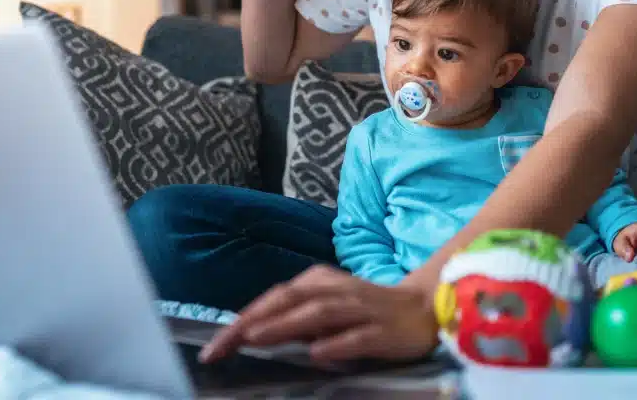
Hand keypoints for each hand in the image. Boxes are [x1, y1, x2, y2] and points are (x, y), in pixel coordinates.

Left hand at [199, 265, 438, 364]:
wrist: (422, 308)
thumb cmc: (365, 309)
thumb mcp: (327, 307)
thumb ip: (296, 317)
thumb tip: (255, 332)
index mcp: (318, 282)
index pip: (273, 298)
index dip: (242, 319)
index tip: (214, 345)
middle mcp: (335, 290)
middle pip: (288, 301)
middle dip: (252, 322)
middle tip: (221, 346)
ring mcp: (359, 309)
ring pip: (317, 313)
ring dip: (284, 325)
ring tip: (255, 338)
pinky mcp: (381, 330)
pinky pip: (356, 337)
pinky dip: (336, 343)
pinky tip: (316, 354)